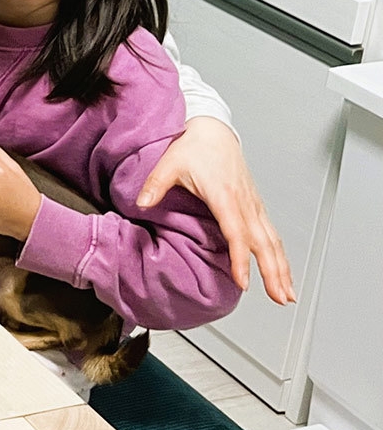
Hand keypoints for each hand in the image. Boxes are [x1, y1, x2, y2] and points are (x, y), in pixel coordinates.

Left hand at [138, 116, 294, 303]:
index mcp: (224, 195)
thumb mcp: (169, 163)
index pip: (236, 233)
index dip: (241, 259)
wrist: (213, 130)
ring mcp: (253, 204)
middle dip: (274, 272)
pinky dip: (279, 255)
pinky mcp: (255, 205)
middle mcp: (244, 203)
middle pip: (263, 243)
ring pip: (272, 241)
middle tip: (280, 299)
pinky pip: (271, 234)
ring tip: (287, 295)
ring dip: (282, 268)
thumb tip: (141, 204)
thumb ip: (155, 185)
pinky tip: (282, 271)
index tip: (243, 282)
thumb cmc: (193, 146)